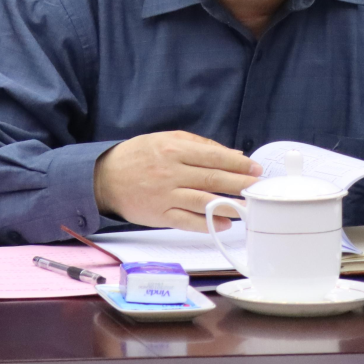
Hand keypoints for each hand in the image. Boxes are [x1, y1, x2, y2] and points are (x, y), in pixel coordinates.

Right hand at [93, 131, 260, 232]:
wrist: (104, 178)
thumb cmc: (138, 156)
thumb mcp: (165, 139)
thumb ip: (200, 145)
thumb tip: (233, 153)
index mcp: (174, 149)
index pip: (213, 156)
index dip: (238, 163)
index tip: (255, 168)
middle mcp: (171, 172)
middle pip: (213, 178)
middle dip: (240, 183)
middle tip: (259, 187)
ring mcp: (165, 195)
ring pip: (203, 201)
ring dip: (230, 205)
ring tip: (249, 207)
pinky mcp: (159, 215)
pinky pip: (187, 221)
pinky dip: (208, 223)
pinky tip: (225, 223)